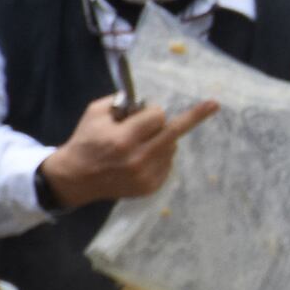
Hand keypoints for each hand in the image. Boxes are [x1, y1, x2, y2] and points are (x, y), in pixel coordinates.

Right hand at [37, 93, 219, 209]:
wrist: (75, 178)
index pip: (157, 117)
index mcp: (123, 140)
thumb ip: (120, 102)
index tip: (144, 112)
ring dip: (162, 139)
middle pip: (175, 132)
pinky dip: (160, 155)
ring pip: (171, 146)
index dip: (151, 112)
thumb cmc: (86, 141)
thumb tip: (147, 103)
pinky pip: (168, 162)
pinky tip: (140, 158)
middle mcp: (138, 159)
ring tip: (139, 143)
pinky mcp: (150, 187)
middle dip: (194, 116)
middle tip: (214, 104)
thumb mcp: (96, 114)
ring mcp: (146, 176)